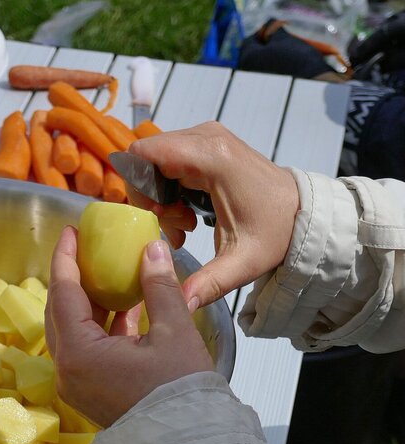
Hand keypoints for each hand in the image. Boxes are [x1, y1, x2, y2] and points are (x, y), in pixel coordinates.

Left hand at [45, 227, 212, 427]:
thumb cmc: (180, 391)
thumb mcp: (173, 332)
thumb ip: (159, 287)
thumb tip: (152, 250)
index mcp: (78, 352)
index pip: (63, 293)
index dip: (66, 258)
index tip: (70, 232)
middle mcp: (68, 369)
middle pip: (61, 311)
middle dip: (74, 278)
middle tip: (86, 249)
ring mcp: (77, 384)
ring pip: (74, 330)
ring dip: (90, 302)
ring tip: (108, 272)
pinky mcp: (92, 392)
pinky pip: (88, 349)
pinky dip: (102, 325)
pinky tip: (125, 307)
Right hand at [129, 121, 299, 309]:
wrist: (305, 213)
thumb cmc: (276, 233)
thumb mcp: (242, 263)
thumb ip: (208, 283)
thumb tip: (181, 306)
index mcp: (211, 157)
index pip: (144, 154)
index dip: (138, 186)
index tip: (156, 216)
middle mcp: (206, 137)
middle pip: (147, 159)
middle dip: (150, 196)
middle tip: (176, 227)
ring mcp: (206, 137)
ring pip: (155, 161)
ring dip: (161, 196)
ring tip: (186, 224)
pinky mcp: (206, 143)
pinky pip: (169, 160)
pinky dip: (171, 188)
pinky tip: (190, 214)